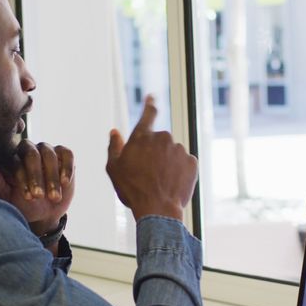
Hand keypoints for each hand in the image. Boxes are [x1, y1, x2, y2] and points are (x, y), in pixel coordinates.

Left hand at [0, 141, 74, 235]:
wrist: (44, 214)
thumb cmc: (21, 204)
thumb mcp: (6, 195)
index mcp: (12, 158)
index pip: (16, 161)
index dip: (23, 178)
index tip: (28, 197)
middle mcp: (28, 150)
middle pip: (32, 154)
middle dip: (37, 176)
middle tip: (39, 196)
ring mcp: (46, 150)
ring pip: (50, 154)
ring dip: (52, 177)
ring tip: (53, 197)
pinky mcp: (63, 154)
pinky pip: (67, 154)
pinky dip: (66, 167)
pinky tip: (64, 182)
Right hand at [106, 95, 197, 220]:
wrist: (157, 209)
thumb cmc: (132, 190)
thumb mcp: (114, 169)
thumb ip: (114, 147)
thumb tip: (115, 132)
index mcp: (142, 137)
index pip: (148, 114)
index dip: (150, 104)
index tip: (152, 97)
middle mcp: (162, 138)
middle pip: (160, 142)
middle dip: (156, 153)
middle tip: (148, 173)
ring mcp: (179, 149)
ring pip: (173, 153)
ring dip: (168, 163)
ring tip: (160, 182)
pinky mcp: (191, 161)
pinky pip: (185, 163)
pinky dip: (179, 171)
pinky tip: (172, 184)